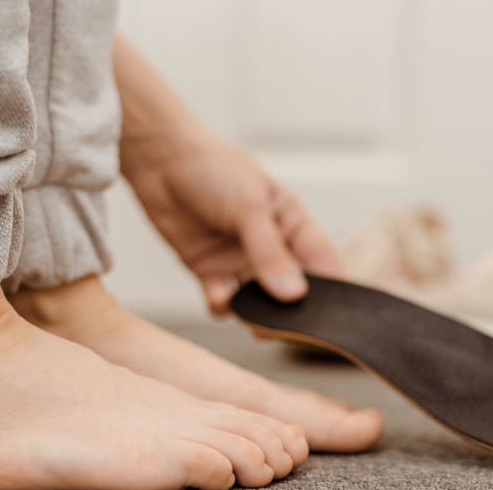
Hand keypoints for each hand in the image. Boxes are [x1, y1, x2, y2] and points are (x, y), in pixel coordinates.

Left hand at [121, 131, 344, 314]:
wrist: (160, 161)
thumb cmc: (212, 169)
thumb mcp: (249, 207)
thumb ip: (270, 253)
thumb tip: (294, 294)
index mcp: (291, 223)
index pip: (323, 263)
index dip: (331, 292)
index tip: (330, 318)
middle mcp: (270, 245)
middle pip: (291, 290)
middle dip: (291, 311)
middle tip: (287, 330)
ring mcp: (239, 259)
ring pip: (257, 301)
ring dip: (255, 314)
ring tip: (252, 320)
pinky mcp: (208, 269)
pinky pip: (222, 300)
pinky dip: (222, 306)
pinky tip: (219, 297)